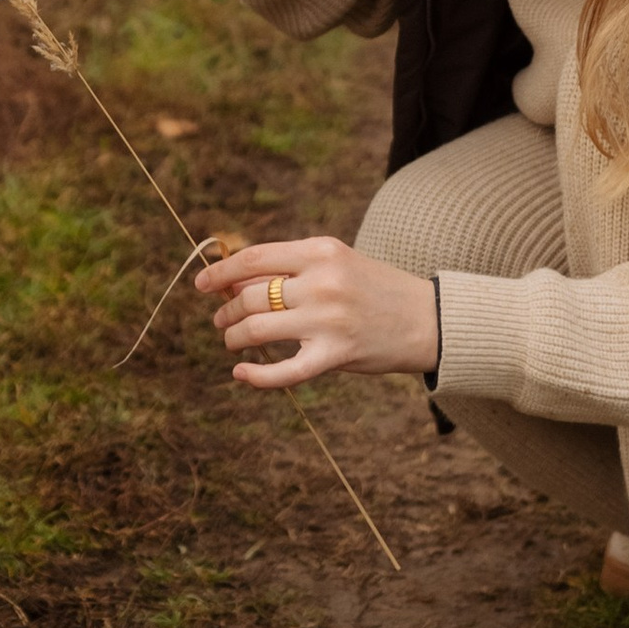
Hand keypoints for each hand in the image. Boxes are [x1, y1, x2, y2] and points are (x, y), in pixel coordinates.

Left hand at [194, 234, 441, 388]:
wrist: (426, 318)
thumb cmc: (373, 288)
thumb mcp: (336, 262)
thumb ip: (291, 267)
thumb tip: (233, 282)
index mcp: (321, 251)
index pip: (255, 257)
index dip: (221, 272)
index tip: (202, 284)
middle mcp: (323, 282)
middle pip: (251, 296)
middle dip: (227, 311)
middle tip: (221, 321)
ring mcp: (328, 320)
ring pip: (258, 329)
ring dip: (234, 337)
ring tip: (232, 341)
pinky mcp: (336, 355)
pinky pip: (285, 371)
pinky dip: (256, 376)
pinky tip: (242, 374)